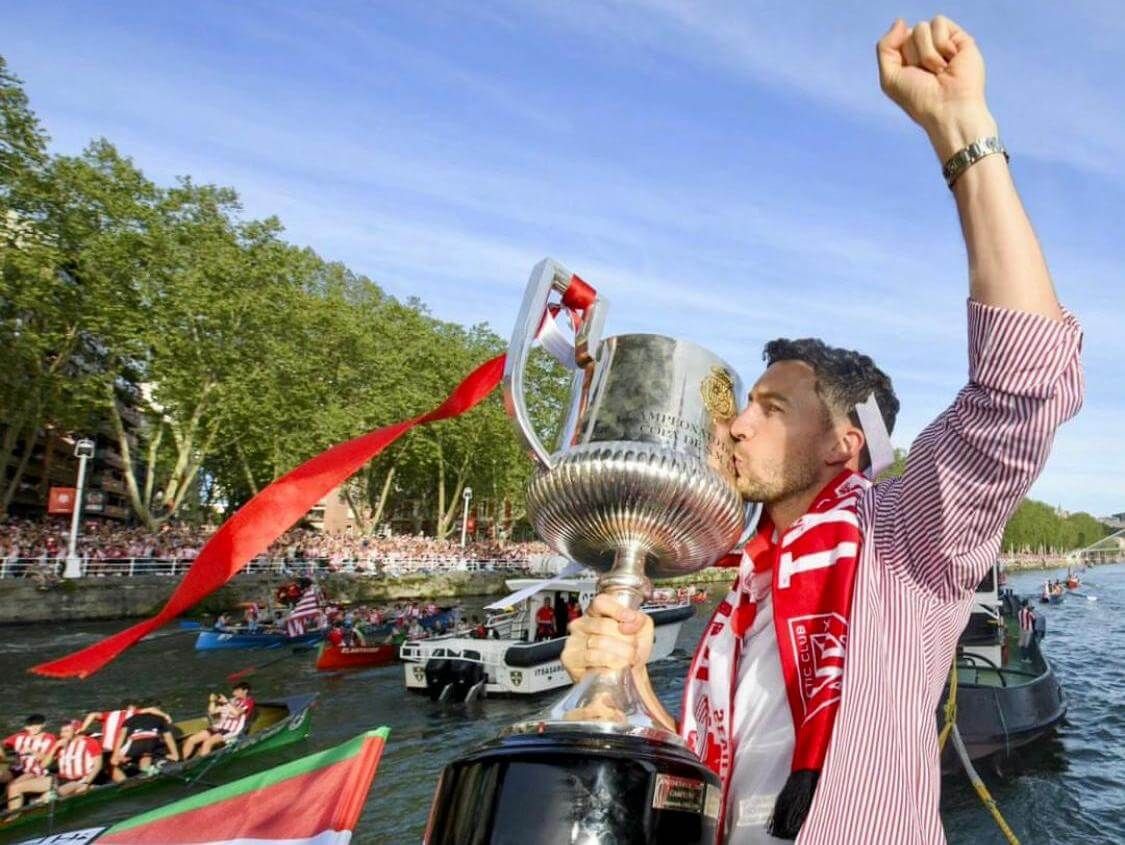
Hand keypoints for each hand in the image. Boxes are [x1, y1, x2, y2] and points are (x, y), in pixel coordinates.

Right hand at [560, 594, 653, 682]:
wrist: (628, 676)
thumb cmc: (630, 652)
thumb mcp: (642, 630)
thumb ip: (640, 619)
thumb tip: (630, 621)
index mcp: (597, 613)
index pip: (601, 602)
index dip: (617, 611)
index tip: (630, 621)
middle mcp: (583, 623)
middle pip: (604, 624)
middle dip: (625, 640)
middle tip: (632, 649)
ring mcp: (575, 640)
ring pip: (599, 642)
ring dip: (620, 655)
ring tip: (625, 660)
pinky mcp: (570, 658)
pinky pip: (592, 657)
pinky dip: (607, 663)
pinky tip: (613, 666)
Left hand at [877, 16, 996, 157]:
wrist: (947, 107)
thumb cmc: (919, 98)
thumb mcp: (890, 77)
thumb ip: (885, 47)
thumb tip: (901, 21)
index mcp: (907, 59)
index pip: (896, 40)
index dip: (900, 58)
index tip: (910, 76)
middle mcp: (925, 49)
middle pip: (908, 34)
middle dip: (914, 57)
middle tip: (927, 75)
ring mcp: (942, 43)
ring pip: (922, 27)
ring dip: (927, 54)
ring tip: (939, 71)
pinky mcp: (959, 38)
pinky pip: (939, 22)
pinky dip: (941, 44)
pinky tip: (950, 60)